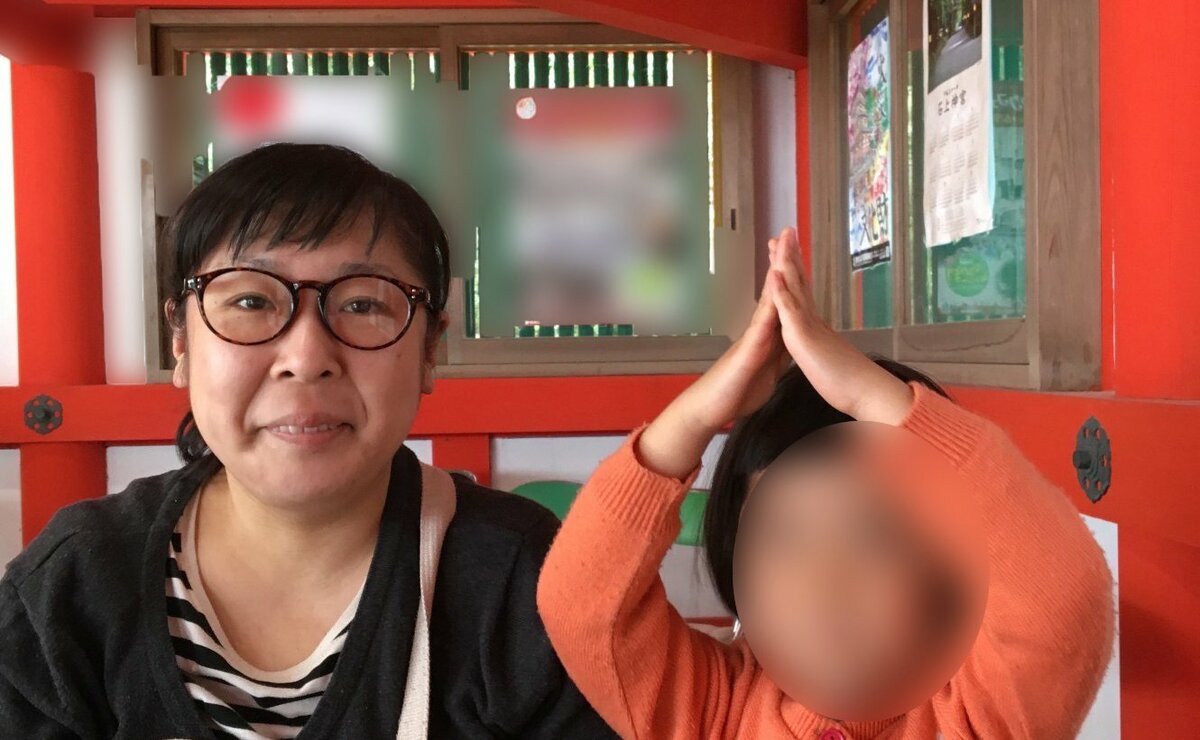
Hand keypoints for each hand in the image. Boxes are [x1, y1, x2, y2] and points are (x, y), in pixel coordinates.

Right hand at [636, 231, 790, 478]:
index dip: (792, 274)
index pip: (783, 298)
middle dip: (783, 261)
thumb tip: (788, 345)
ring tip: (781, 249)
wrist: (711, 409)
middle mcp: (759, 330)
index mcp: (768, 334)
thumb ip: (777, 354)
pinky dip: (768, 311)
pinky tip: (773, 298)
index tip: (799, 248)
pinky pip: (759, 330)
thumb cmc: (736, 391)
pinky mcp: (746, 354)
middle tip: (788, 231)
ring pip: (767, 302)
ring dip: (775, 276)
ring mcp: (751, 339)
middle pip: (775, 290)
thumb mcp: (767, 370)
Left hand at [768, 227, 912, 424]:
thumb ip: (824, 348)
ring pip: (795, 288)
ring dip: (785, 263)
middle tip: (782, 233)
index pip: (801, 292)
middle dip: (789, 256)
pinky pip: (791, 310)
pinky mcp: (805, 336)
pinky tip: (775, 274)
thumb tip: (825, 346)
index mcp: (814, 326)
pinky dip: (783, 291)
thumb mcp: (829, 360)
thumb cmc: (850, 382)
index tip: (786, 253)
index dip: (794, 271)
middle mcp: (813, 319)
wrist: (866, 393)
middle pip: (799, 281)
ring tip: (777, 241)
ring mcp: (809, 325)